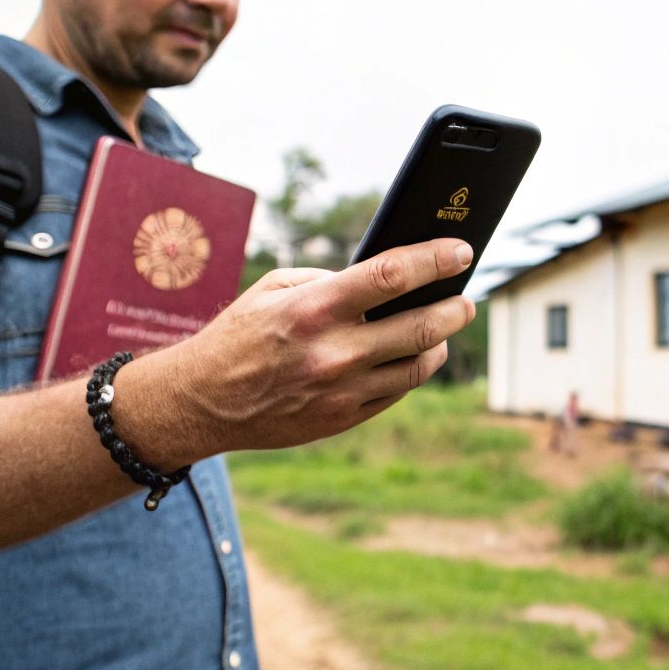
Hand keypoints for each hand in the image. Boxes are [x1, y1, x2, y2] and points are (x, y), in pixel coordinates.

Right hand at [133, 237, 477, 459]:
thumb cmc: (239, 335)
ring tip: (446, 326)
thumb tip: (384, 278)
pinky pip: (398, 390)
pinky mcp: (344, 418)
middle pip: (422, 326)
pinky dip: (415, 369)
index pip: (392, 276)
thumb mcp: (273, 289)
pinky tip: (417, 354)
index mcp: (314, 308)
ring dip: (442, 341)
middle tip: (465, 297)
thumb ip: (327, 279)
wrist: (203, 401)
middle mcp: (334, 351)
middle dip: (455, 308)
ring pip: (420, 364)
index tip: (461, 251)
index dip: (435, 260)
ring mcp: (342, 390)